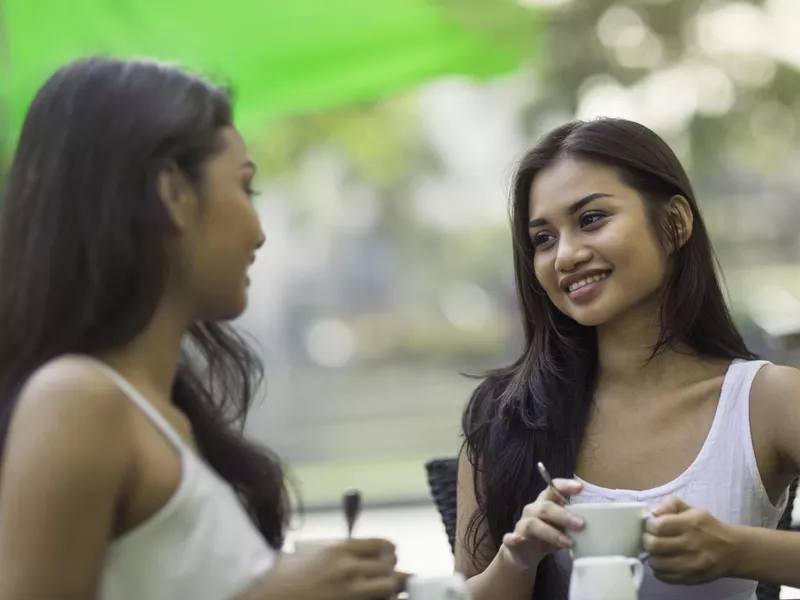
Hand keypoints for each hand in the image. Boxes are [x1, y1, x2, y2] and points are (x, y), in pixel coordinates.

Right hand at [254, 538, 406, 599]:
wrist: (272, 597)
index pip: (381, 544)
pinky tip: (377, 599)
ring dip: (390, 587)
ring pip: (389, 586)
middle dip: (391, 569)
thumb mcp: (317, 555)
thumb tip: (369, 555)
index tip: (390, 554)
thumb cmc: (289, 577)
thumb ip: (343, 553)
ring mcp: (350, 592)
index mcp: (340, 549)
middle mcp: (349, 568)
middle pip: (389, 565)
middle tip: (388, 573)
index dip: (389, 550)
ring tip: (384, 589)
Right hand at [501, 478, 583, 569]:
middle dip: (564, 515)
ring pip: (533, 523)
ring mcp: (521, 525)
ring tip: (568, 543)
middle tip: (581, 524)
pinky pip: (510, 537)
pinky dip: (514, 538)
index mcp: (545, 503)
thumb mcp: (562, 528)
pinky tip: (519, 540)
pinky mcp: (512, 541)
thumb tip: (599, 523)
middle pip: (545, 507)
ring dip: (551, 532)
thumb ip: (573, 523)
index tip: (580, 487)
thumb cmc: (547, 537)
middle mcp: (533, 510)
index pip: (553, 488)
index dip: (565, 486)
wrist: (523, 554)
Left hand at [644, 496, 736, 584]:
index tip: (652, 525)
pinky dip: (659, 569)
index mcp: (690, 524)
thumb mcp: (691, 509)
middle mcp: (691, 545)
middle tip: (651, 538)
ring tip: (658, 551)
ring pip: (656, 563)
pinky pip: (663, 577)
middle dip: (647, 540)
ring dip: (652, 556)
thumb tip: (654, 512)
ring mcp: (690, 565)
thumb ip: (670, 504)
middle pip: (653, 545)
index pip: (658, 526)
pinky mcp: (690, 579)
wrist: (732, 551)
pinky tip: (664, 562)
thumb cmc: (707, 527)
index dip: (649, 525)